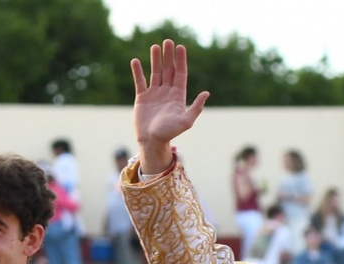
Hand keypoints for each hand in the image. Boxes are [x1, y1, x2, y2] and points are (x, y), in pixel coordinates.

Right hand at [131, 39, 208, 173]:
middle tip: (168, 41)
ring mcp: (154, 94)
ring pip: (155, 73)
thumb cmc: (170, 133)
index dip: (180, 60)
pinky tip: (136, 61)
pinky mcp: (142, 98)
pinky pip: (140, 82)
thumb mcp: (186, 121)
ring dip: (155, 60)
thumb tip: (206, 93)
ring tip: (155, 47)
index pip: (180, 74)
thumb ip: (196, 107)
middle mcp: (167, 93)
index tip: (180, 47)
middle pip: (168, 70)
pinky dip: (137, 72)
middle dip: (169, 56)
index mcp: (178, 96)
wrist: (152, 142)